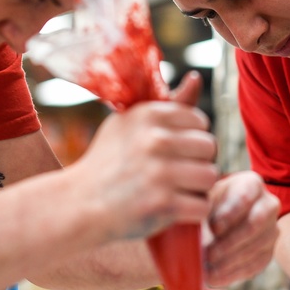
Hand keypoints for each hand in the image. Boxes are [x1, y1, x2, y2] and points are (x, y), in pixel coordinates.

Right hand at [71, 100, 218, 241]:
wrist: (79, 203)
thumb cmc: (109, 161)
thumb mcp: (131, 123)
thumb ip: (169, 104)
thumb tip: (196, 78)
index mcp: (149, 114)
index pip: (200, 121)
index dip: (189, 138)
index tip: (171, 151)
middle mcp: (155, 140)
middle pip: (209, 147)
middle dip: (197, 161)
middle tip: (176, 173)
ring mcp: (160, 173)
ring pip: (210, 176)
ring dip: (198, 187)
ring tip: (176, 190)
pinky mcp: (163, 204)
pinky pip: (203, 206)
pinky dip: (192, 212)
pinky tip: (174, 208)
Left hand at [204, 171, 279, 286]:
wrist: (218, 220)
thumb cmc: (208, 204)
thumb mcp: (204, 198)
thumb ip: (201, 205)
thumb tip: (194, 222)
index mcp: (251, 184)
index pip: (245, 197)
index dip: (229, 214)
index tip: (213, 228)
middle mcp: (268, 204)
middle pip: (255, 224)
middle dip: (230, 242)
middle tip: (208, 254)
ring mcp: (272, 229)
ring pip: (257, 247)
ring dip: (230, 261)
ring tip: (208, 270)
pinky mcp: (268, 251)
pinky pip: (256, 265)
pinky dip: (234, 274)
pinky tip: (215, 278)